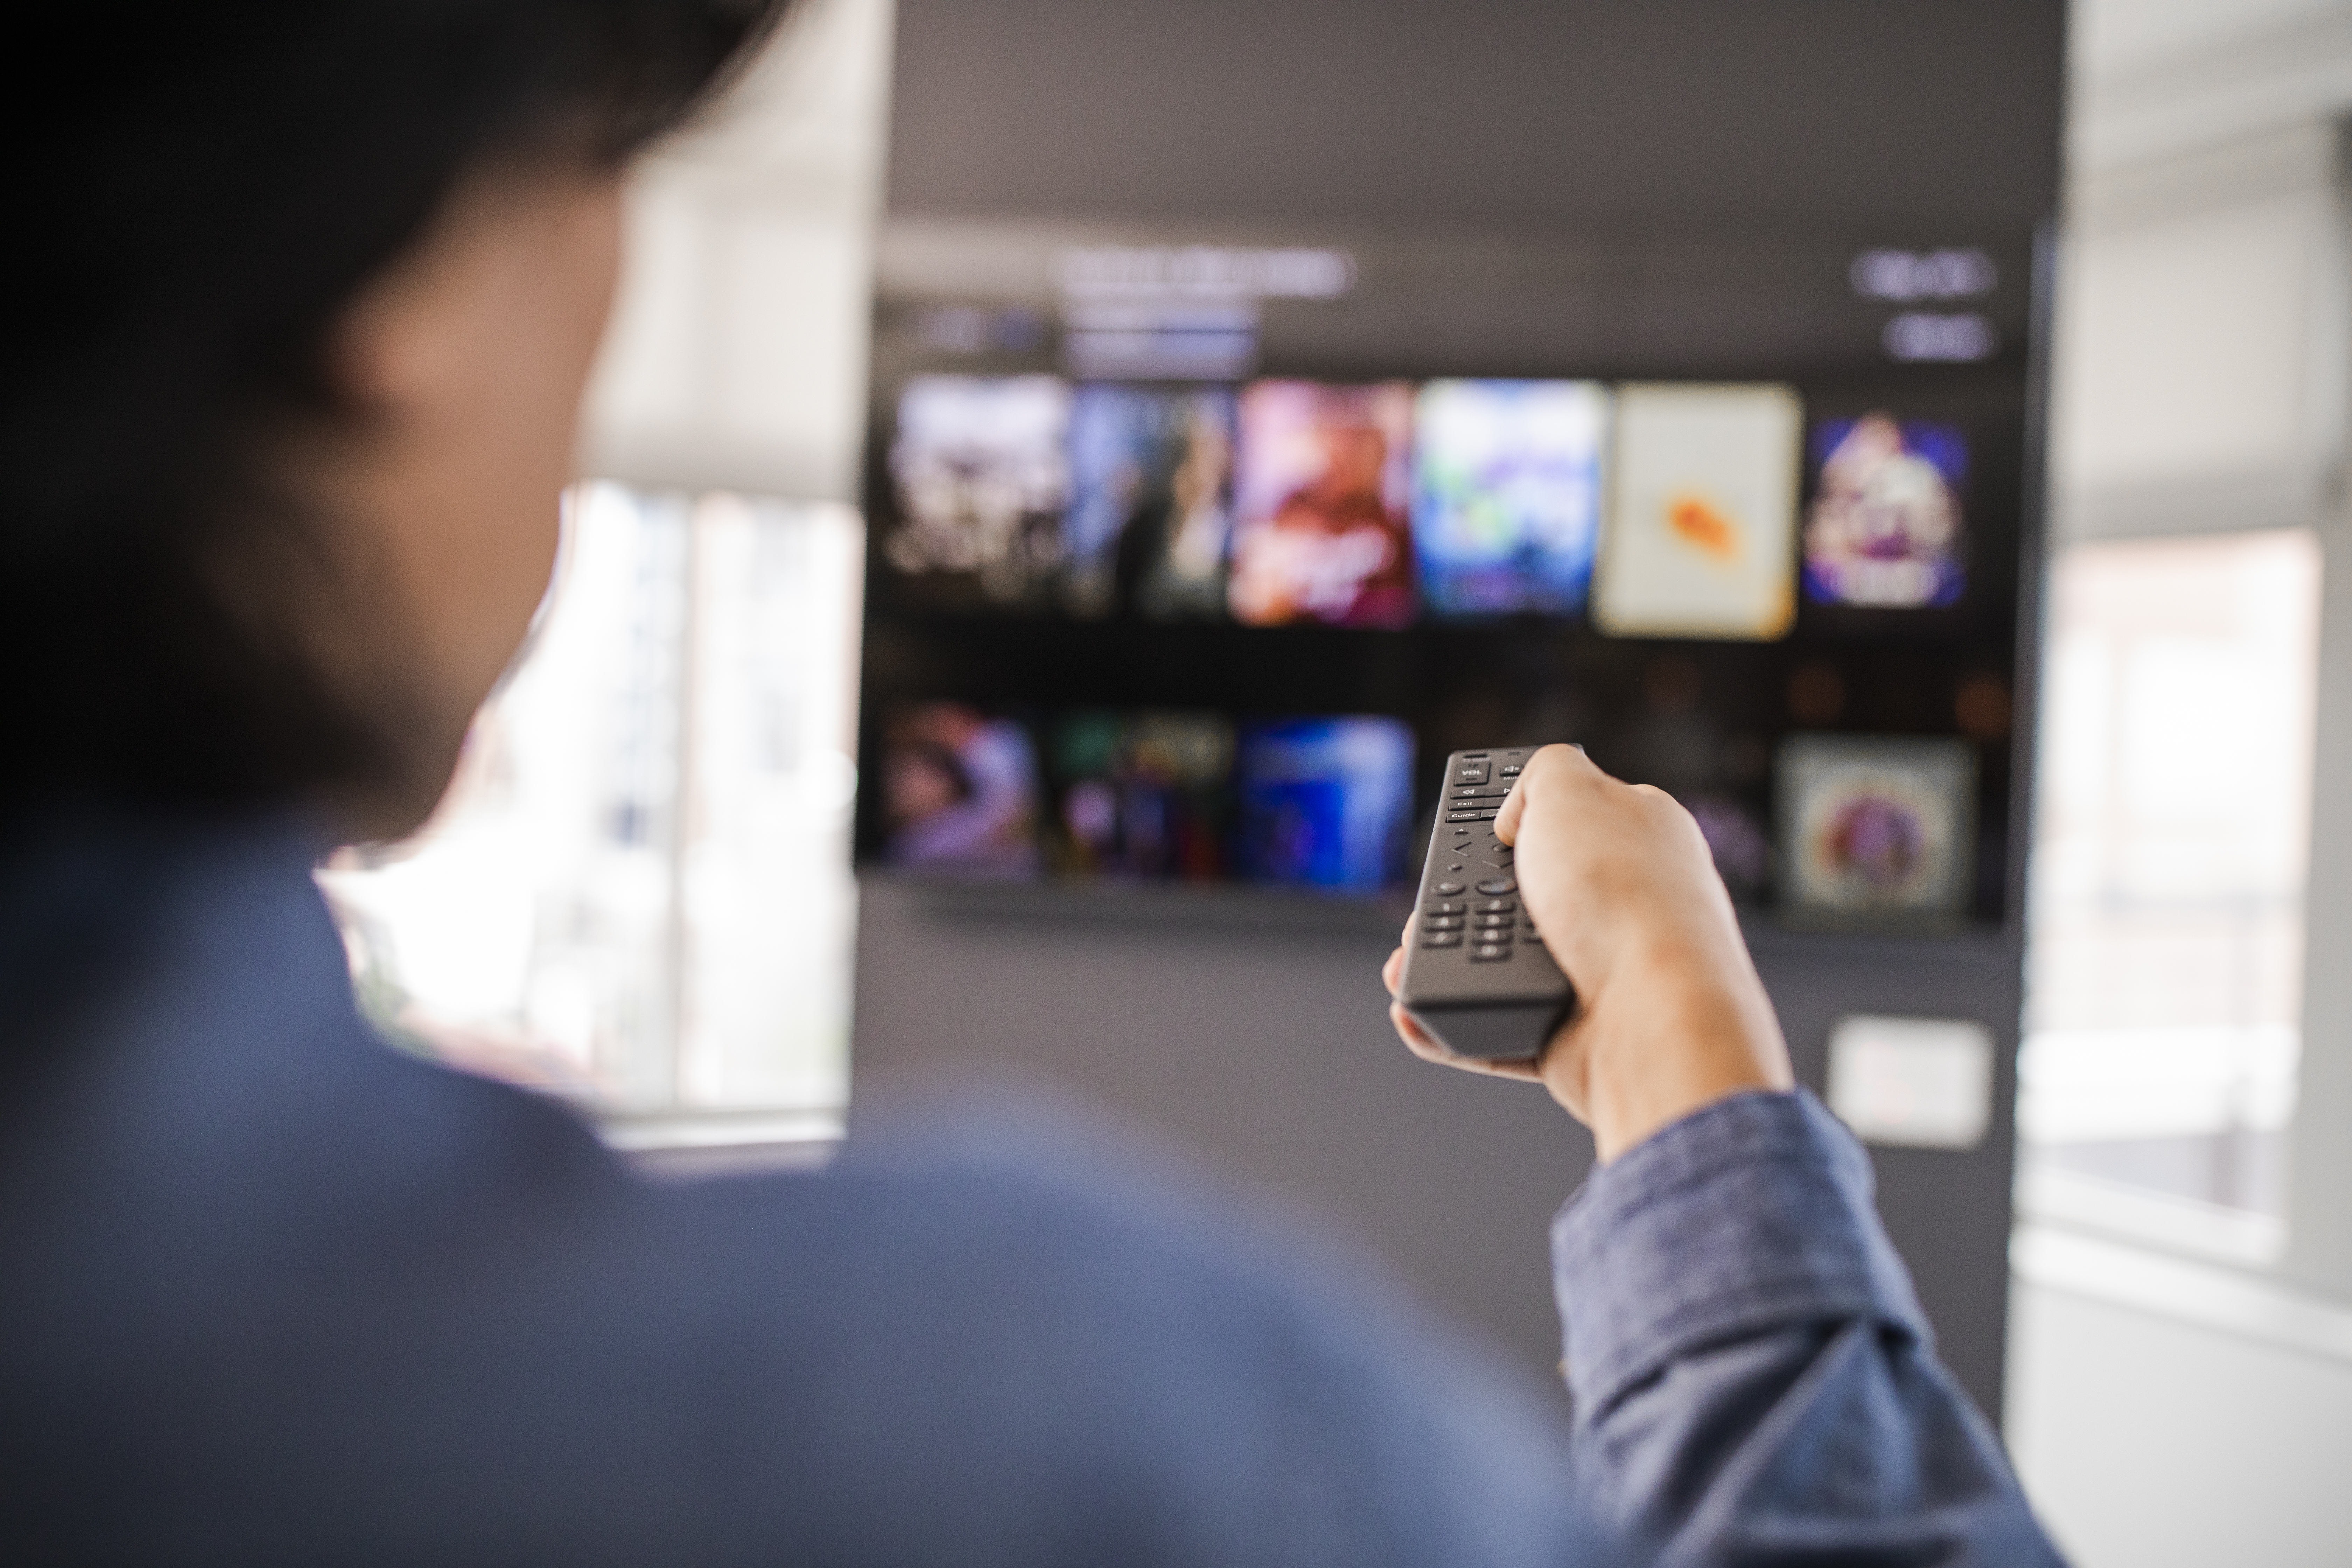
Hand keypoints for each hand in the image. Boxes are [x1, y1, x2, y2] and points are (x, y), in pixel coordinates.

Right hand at [1383, 745, 1791, 1161]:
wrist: (1653, 1016)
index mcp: (1639, 840)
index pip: (1569, 818)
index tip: (1473, 830)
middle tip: (1431, 898)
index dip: (1514, 821)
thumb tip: (1514, 820)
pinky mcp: (1570, 1039)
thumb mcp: (1572, 787)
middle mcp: (1625, 909)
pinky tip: (1413, 1012)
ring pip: (1499, 968)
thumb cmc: (1626, 897)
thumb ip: (1538, 773)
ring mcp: (1598, 977)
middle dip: (1463, 899)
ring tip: (1408, 958)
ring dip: (1442, 964)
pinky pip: (1493, 1036)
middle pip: (1522, 896)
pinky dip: (1446, 1026)